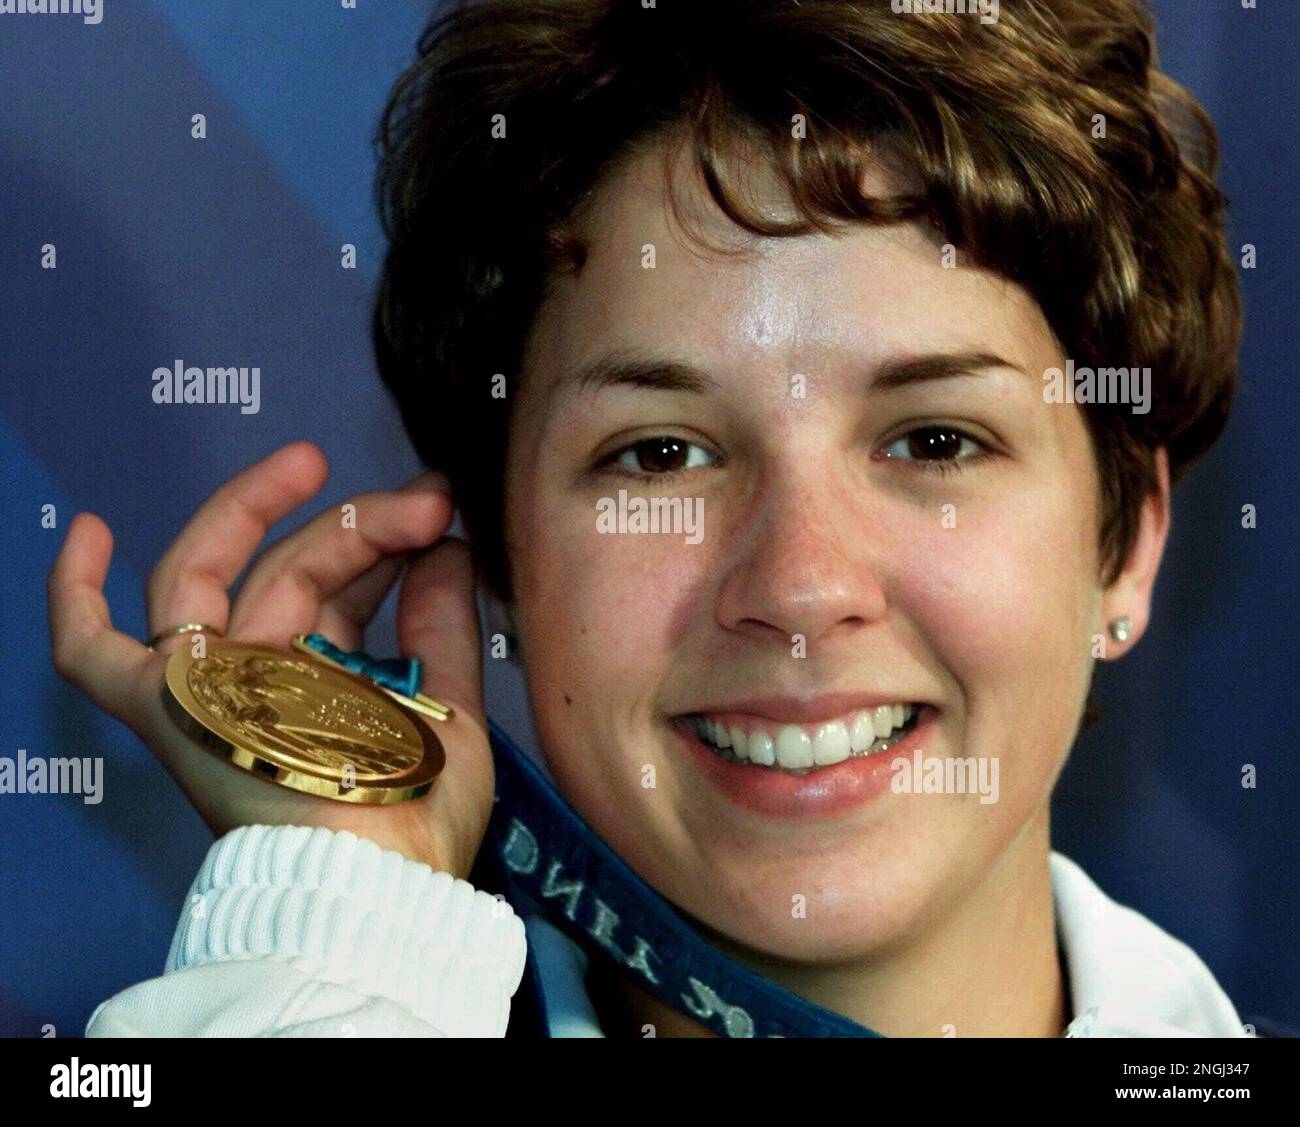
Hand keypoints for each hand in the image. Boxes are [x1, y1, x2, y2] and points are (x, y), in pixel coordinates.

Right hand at [47, 441, 494, 880]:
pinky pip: (92, 654)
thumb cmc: (419, 818)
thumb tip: (447, 544)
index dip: (386, 544)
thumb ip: (442, 627)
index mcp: (323, 688)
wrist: (376, 879)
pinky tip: (91, 530)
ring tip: (318, 464)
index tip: (438, 511)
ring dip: (263, 511)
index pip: (342, 593)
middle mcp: (261, 681)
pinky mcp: (167, 704)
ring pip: (218, 575)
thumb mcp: (448, 708)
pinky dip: (74, 597)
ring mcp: (208, 689)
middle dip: (356, 525)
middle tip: (422, 497)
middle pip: (293, 571)